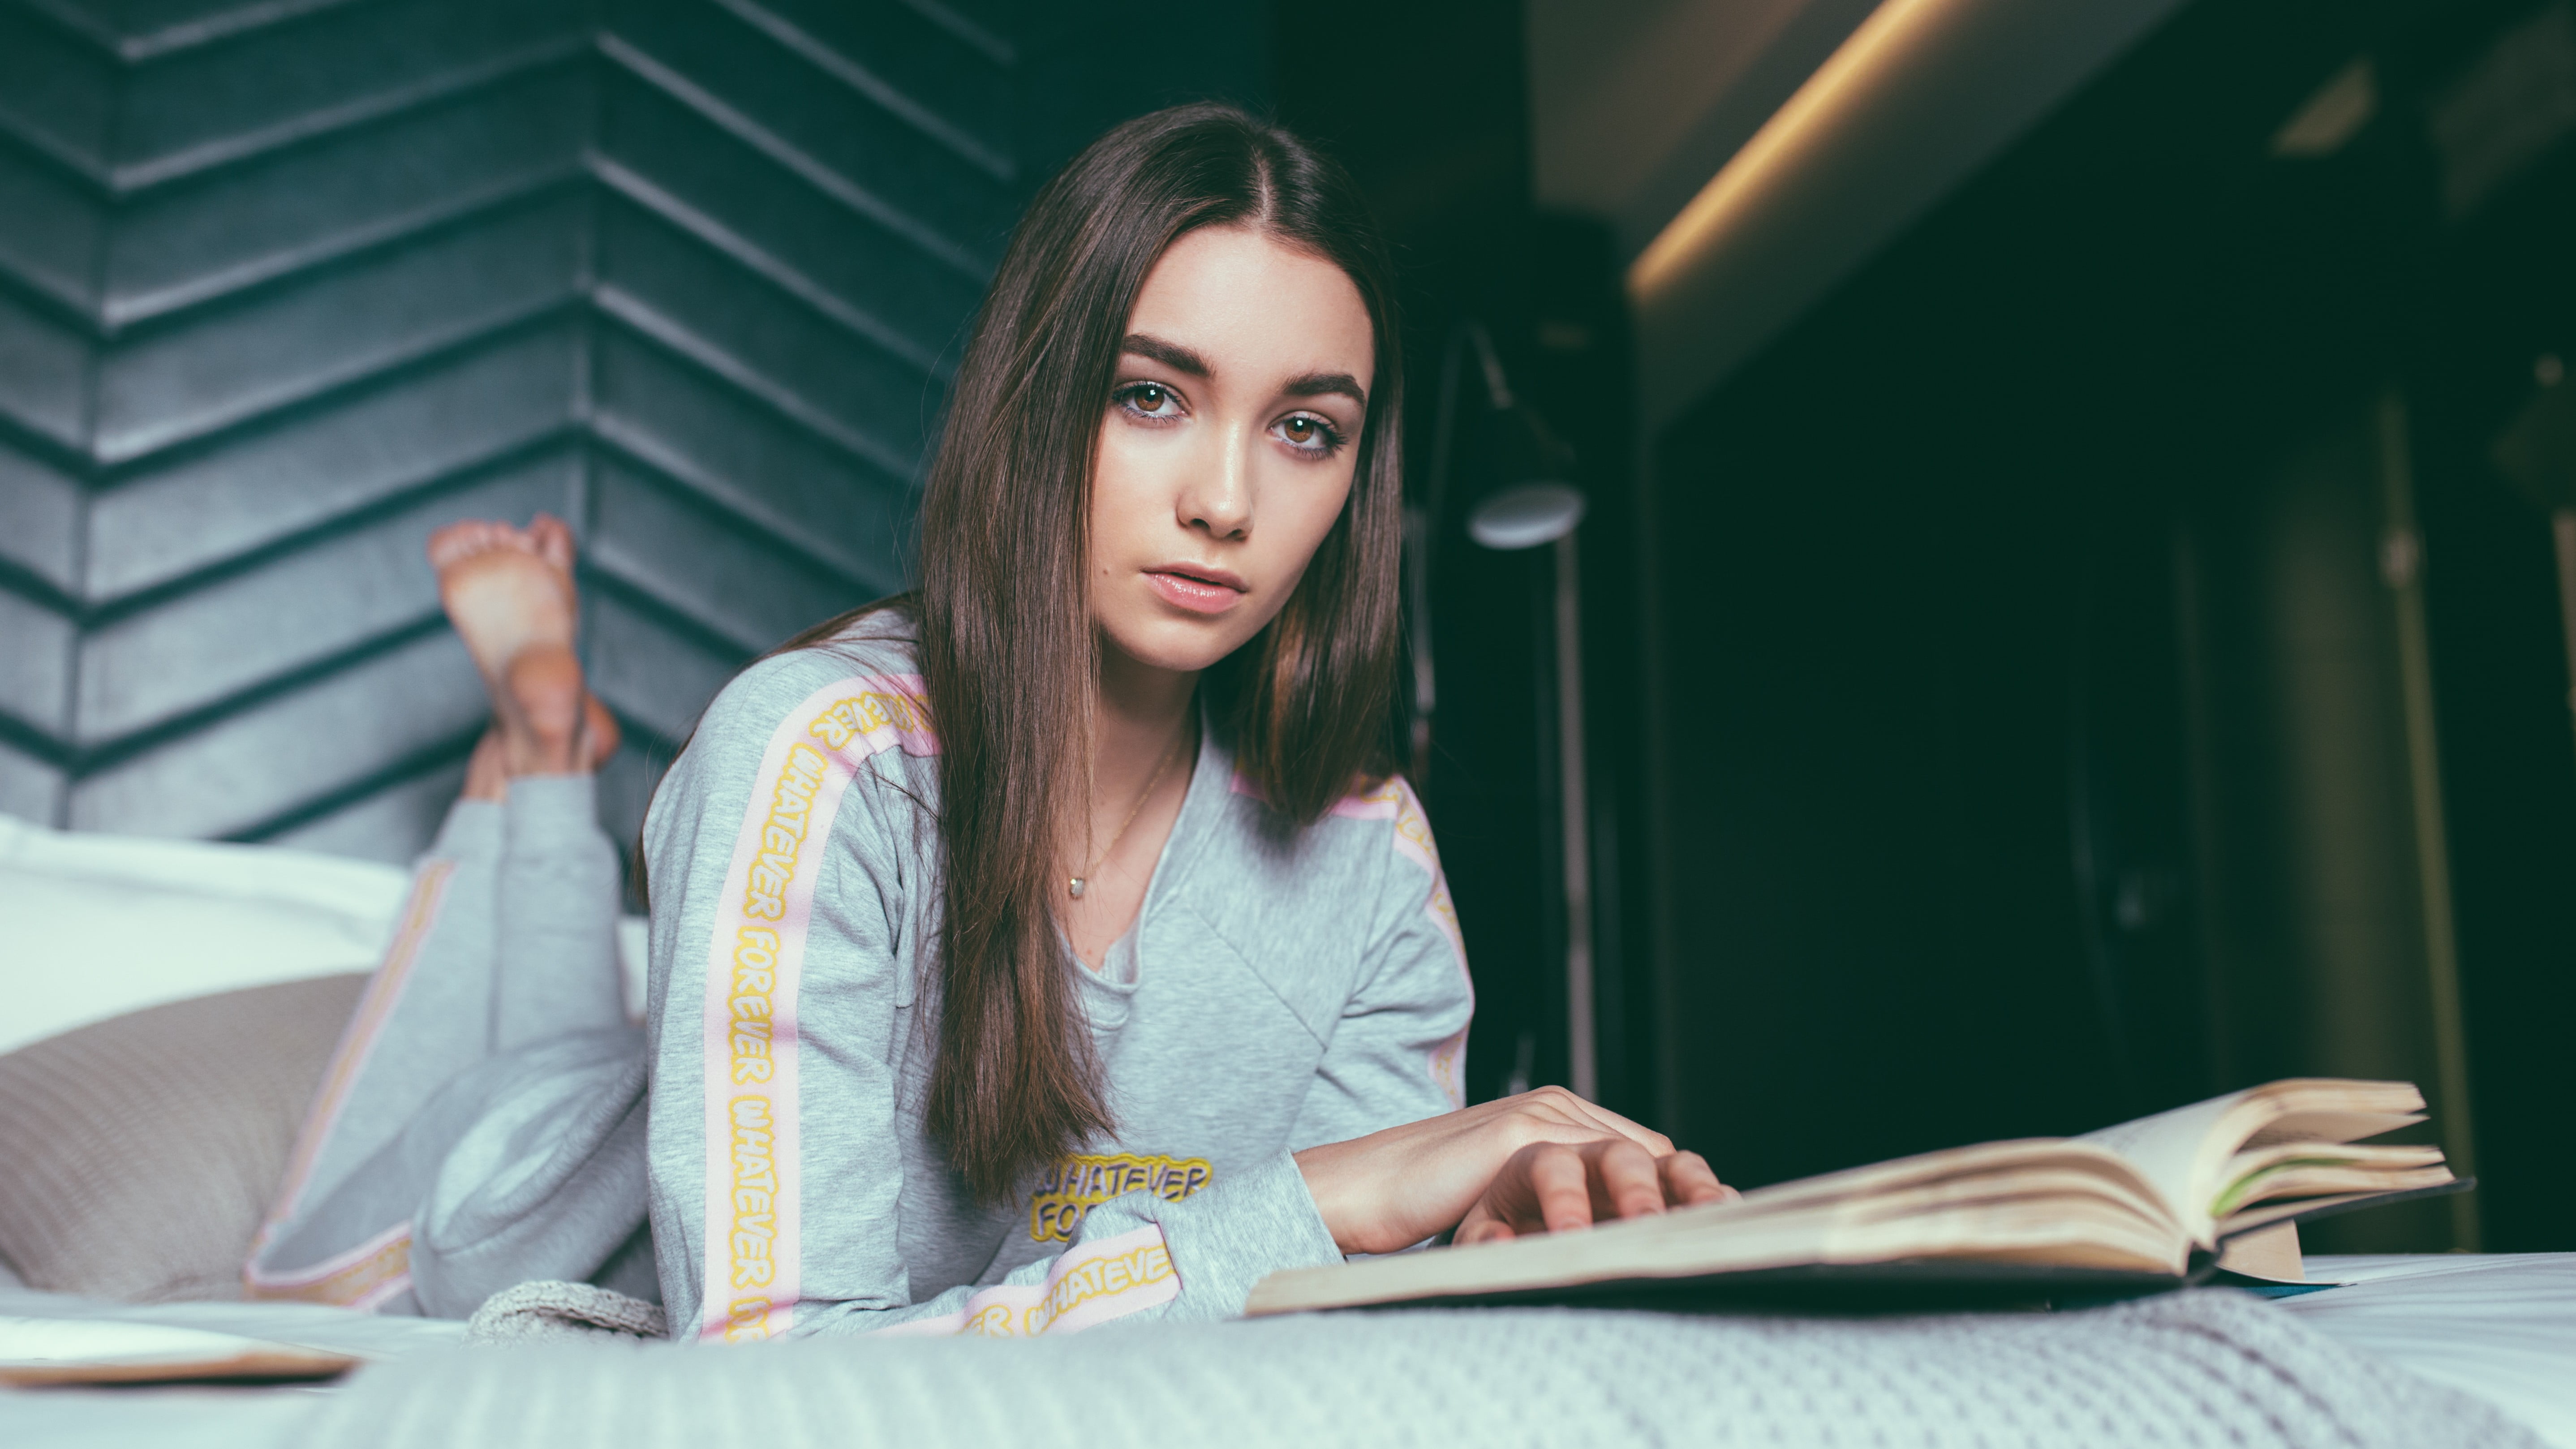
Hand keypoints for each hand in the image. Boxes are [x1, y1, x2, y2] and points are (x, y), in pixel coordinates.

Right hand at [1293, 1086, 1734, 1254]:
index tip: (1716, 1224)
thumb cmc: (1435, 1198)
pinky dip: (1600, 1207)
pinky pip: (1574, 1170)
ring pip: (1623, 1155)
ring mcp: (1537, 1117)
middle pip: (1650, 1149)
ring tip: (1672, 1240)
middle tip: (1713, 1234)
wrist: (1365, 1185)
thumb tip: (1620, 1238)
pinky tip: (1610, 1239)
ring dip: (1653, 1202)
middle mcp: (1558, 1109)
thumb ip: (1565, 1200)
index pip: (1649, 1150)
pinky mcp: (1512, 1137)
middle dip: (1686, 1194)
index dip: (1685, 1190)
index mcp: (1562, 1118)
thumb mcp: (1517, 1199)